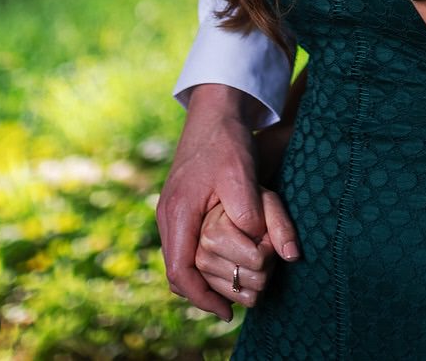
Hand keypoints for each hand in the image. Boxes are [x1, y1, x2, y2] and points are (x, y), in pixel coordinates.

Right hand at [158, 87, 299, 319]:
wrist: (214, 112)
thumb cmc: (227, 142)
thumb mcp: (240, 173)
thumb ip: (247, 210)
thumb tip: (257, 245)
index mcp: (177, 212)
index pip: (180, 272)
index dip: (202, 297)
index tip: (225, 312)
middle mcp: (168, 216)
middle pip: (176, 273)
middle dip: (202, 294)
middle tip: (232, 307)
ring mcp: (171, 212)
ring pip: (179, 262)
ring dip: (201, 281)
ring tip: (230, 293)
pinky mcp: (180, 207)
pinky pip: (183, 248)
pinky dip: (200, 265)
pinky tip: (223, 267)